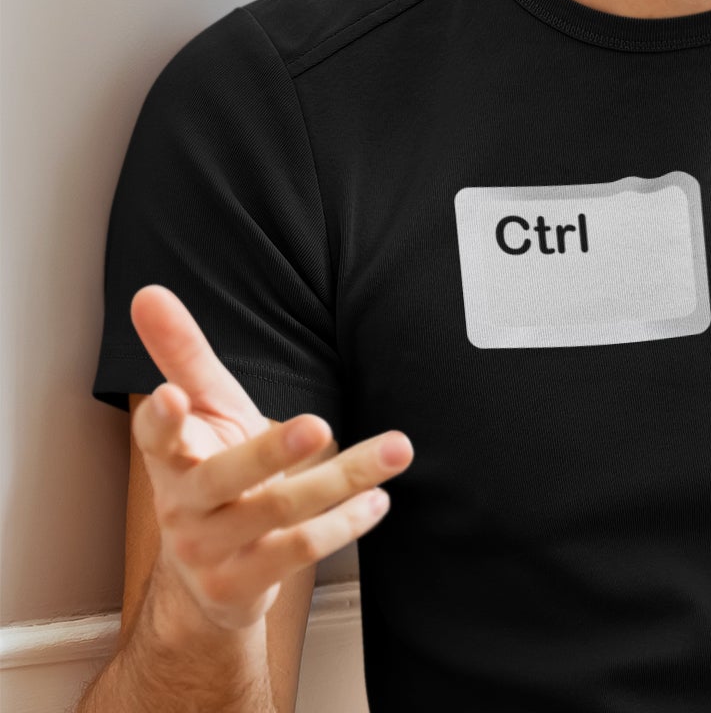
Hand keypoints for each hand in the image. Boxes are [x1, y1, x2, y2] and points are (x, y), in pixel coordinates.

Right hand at [129, 284, 413, 634]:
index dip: (161, 418)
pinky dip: (344, 524)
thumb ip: (184, 354)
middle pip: (224, 478)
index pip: (154, 436)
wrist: (209, 575)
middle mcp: (183, 506)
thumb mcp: (206, 409)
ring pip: (280, 510)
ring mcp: (210, 550)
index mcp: (171, 457)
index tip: (171, 396)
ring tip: (395, 449)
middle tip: (316, 423)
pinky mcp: (241, 584)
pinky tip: (378, 499)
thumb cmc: (213, 470)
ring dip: (342, 480)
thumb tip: (148, 292)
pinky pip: (298, 551)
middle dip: (270, 451)